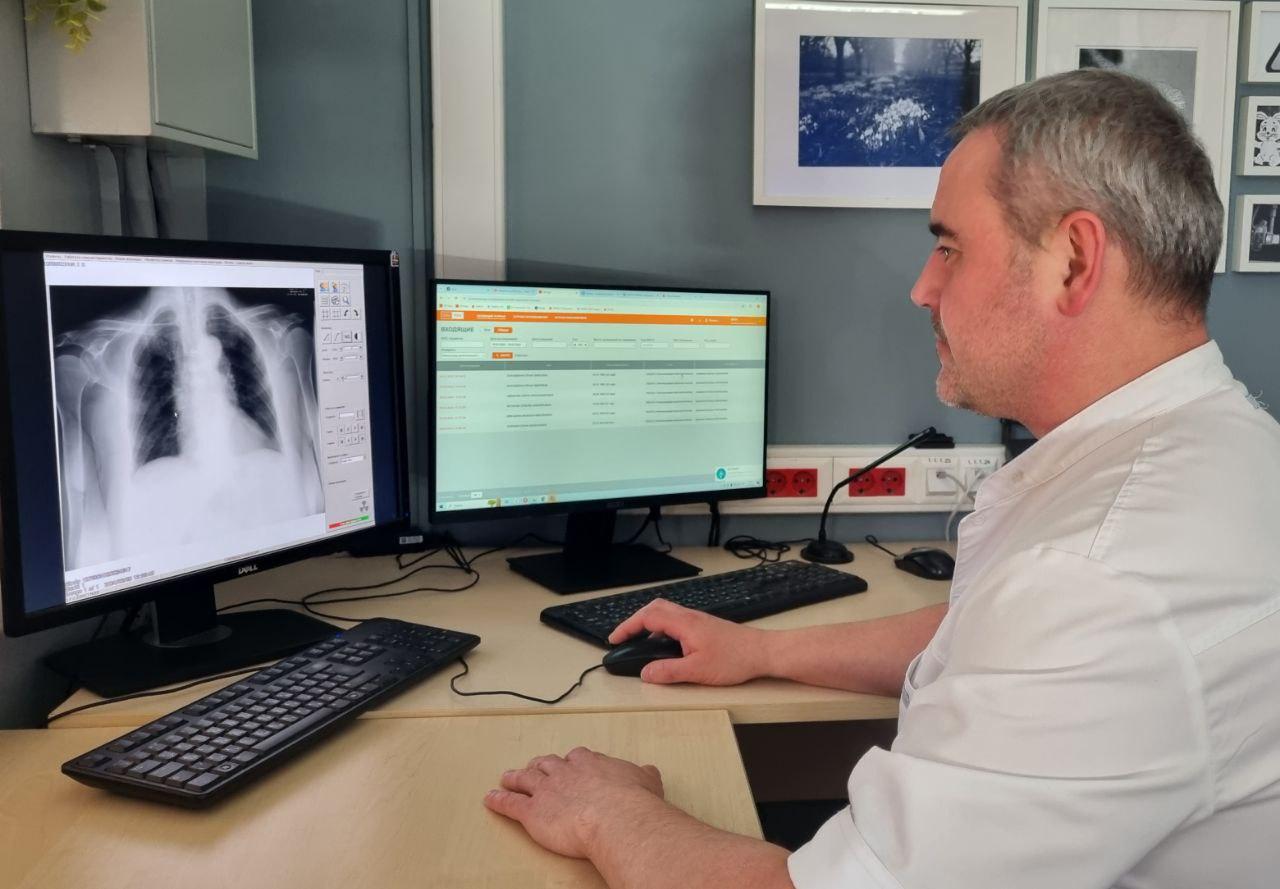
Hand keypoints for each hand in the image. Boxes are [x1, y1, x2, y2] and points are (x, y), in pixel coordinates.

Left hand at [484, 746, 665, 858]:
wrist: (616, 818)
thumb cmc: (633, 803)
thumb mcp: (646, 781)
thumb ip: (643, 775)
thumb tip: (648, 771)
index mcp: (591, 763)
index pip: (576, 757)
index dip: (569, 761)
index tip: (567, 763)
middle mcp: (565, 772)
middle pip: (547, 764)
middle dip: (539, 765)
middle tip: (533, 766)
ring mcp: (546, 790)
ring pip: (525, 780)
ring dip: (515, 778)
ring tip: (507, 776)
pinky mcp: (532, 812)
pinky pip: (511, 804)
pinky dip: (499, 801)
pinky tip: (491, 799)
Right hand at [608, 599, 772, 684]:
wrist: (763, 652)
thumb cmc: (735, 659)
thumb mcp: (697, 671)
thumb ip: (668, 672)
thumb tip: (646, 673)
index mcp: (684, 624)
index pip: (647, 617)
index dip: (627, 626)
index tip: (614, 639)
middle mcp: (689, 617)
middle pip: (654, 608)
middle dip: (635, 621)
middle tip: (623, 637)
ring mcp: (698, 621)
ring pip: (666, 614)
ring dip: (649, 624)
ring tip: (640, 643)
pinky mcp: (705, 627)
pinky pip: (677, 621)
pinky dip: (663, 629)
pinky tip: (666, 647)